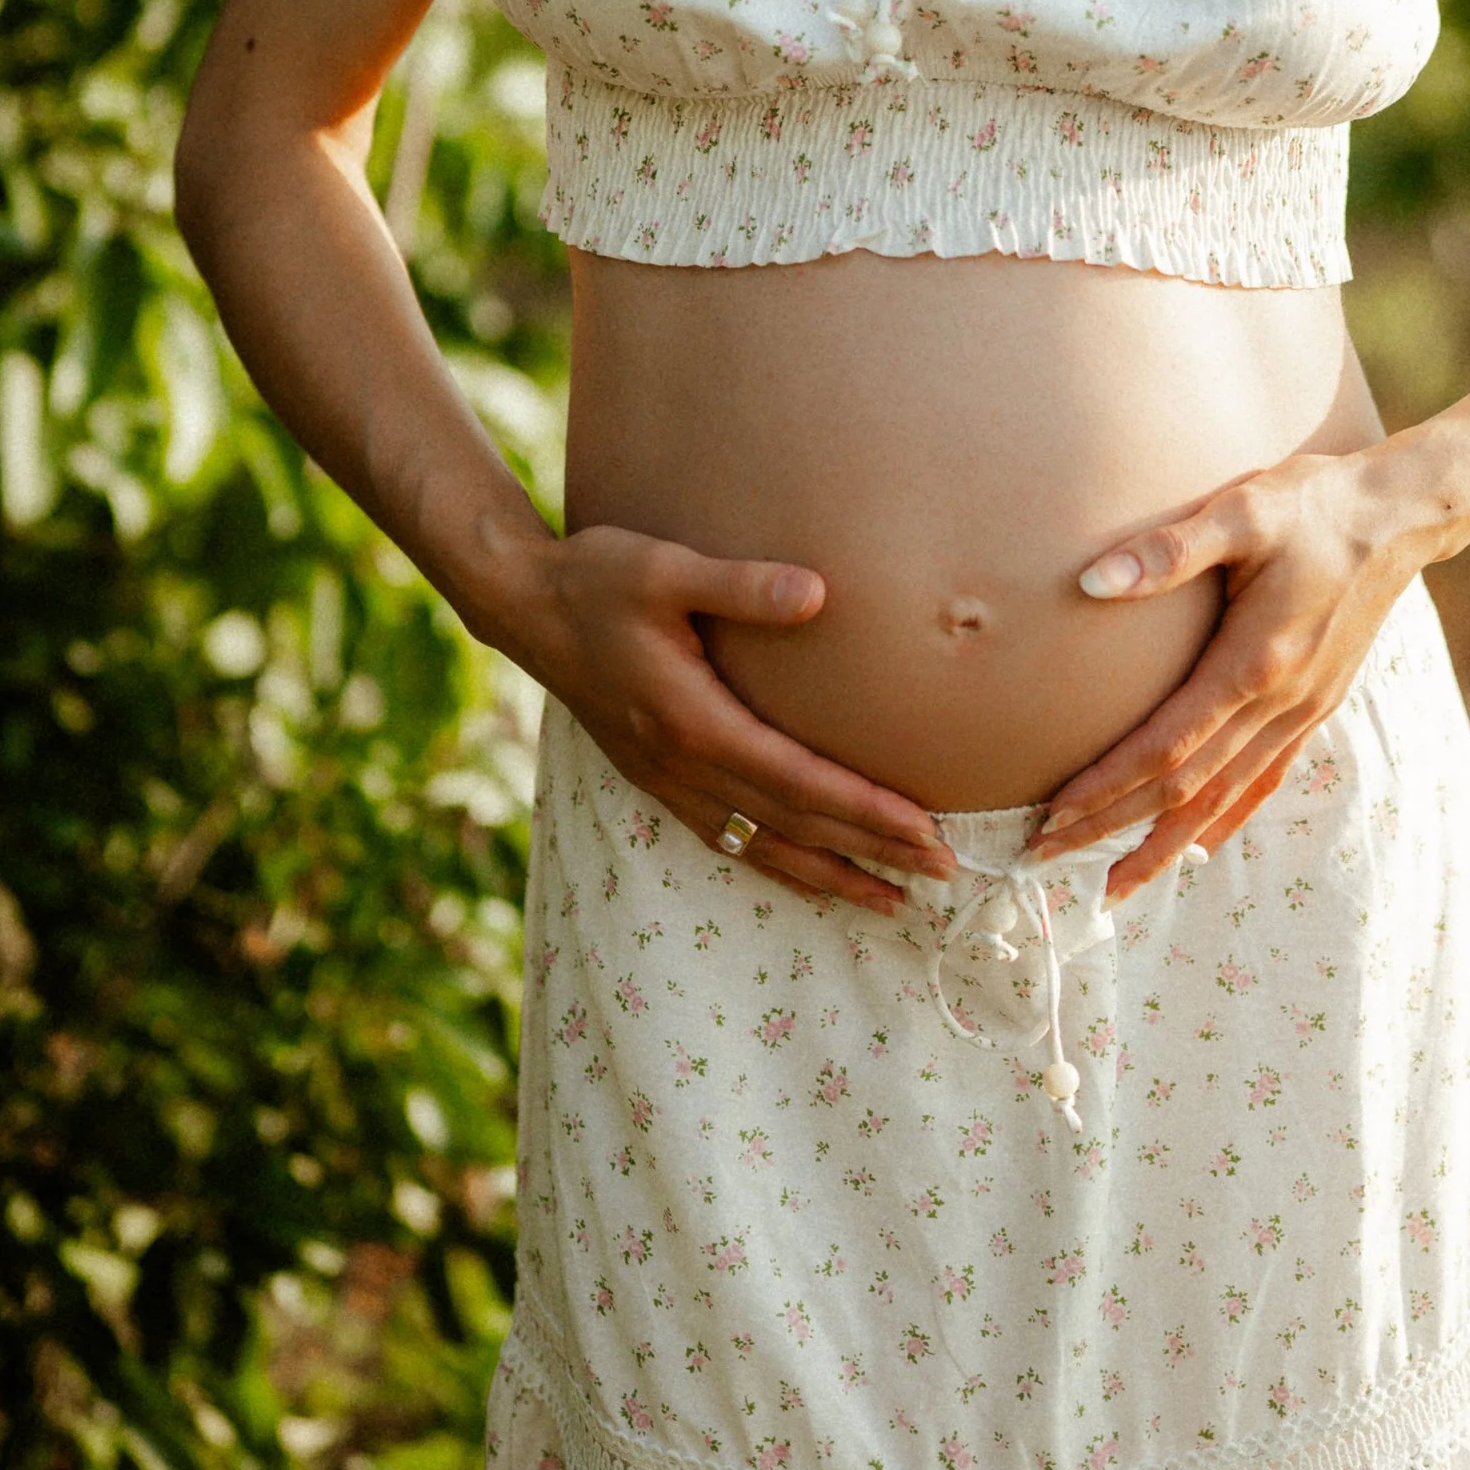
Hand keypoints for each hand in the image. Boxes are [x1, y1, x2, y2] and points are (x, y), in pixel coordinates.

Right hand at [523, 525, 955, 915]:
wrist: (525, 605)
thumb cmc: (597, 577)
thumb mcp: (664, 567)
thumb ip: (741, 584)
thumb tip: (818, 593)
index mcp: (692, 722)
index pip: (798, 781)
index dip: (865, 811)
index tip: (927, 831)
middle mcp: (682, 766)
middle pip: (793, 825)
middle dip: (870, 852)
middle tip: (945, 875)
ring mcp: (666, 779)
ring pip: (762, 845)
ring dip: (830, 874)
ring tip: (893, 901)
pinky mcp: (657, 777)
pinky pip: (728, 838)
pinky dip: (778, 864)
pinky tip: (810, 873)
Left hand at [1032, 445, 1433, 895]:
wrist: (1399, 516)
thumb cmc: (1313, 504)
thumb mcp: (1242, 510)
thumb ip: (1168, 550)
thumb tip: (1090, 582)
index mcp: (1254, 664)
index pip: (1166, 748)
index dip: (1107, 787)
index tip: (1052, 816)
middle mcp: (1280, 703)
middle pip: (1186, 789)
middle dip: (1115, 829)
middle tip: (1049, 859)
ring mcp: (1302, 711)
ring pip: (1223, 799)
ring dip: (1165, 844)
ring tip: (1114, 882)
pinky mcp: (1317, 705)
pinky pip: (1264, 779)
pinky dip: (1226, 817)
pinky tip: (1200, 842)